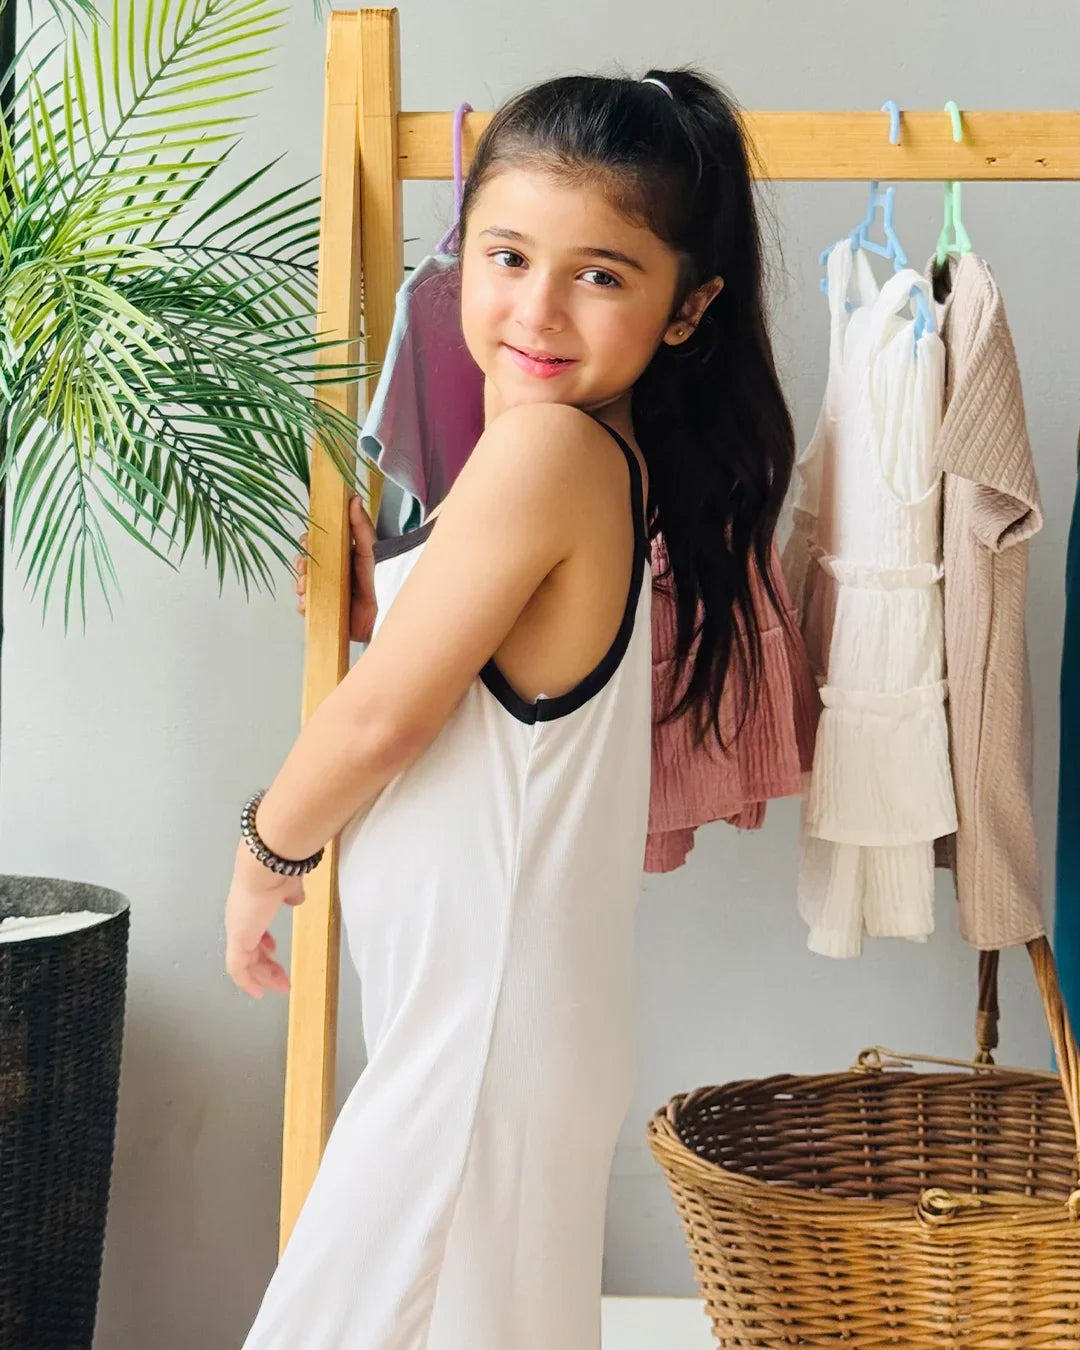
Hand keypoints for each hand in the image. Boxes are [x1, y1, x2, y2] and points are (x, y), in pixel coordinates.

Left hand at [224, 842, 306, 998]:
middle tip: (282, 978)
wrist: (266, 866)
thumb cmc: (279, 872)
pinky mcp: (239, 941)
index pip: (251, 929)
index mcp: (250, 905)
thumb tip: (295, 898)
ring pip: (246, 962)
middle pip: (249, 949)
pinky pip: (239, 969)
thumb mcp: (289, 884)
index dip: (262, 942)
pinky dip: (247, 982)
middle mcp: (240, 919)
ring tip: (282, 986)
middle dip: (266, 965)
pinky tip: (259, 992)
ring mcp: (238, 931)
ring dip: (263, 976)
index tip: (273, 949)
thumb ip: (290, 893)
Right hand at [294, 494, 377, 642]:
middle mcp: (334, 574)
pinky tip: (308, 601)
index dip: (308, 542)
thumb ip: (361, 526)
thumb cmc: (384, 580)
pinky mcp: (328, 613)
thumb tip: (353, 498)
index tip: (306, 540)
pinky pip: (307, 607)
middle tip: (305, 567)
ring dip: (300, 584)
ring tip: (306, 586)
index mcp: (343, 557)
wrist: (389, 612)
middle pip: (306, 564)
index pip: (317, 544)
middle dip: (301, 564)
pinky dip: (304, 604)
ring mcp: (330, 593)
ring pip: (303, 585)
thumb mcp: (371, 549)